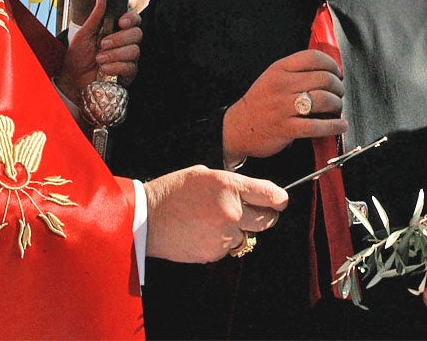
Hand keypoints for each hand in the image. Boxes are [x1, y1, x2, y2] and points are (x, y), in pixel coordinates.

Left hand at [57, 0, 141, 102]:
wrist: (73, 80)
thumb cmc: (78, 57)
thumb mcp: (84, 34)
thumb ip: (96, 16)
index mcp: (117, 30)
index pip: (134, 19)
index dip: (131, 18)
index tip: (120, 22)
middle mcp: (126, 42)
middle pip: (137, 34)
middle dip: (119, 39)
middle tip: (102, 44)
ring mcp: (128, 58)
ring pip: (135, 51)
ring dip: (114, 54)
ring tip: (99, 59)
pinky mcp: (129, 74)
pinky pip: (130, 67)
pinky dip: (115, 67)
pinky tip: (104, 69)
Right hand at [143, 164, 288, 262]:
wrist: (146, 218)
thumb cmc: (172, 192)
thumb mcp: (204, 174)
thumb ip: (231, 184)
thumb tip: (250, 193)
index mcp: (230, 186)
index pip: (272, 195)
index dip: (280, 199)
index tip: (280, 201)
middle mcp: (232, 211)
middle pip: (267, 220)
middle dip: (264, 216)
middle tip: (254, 212)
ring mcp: (224, 234)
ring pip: (247, 236)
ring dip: (238, 230)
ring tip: (214, 220)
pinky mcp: (214, 252)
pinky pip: (228, 247)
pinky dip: (222, 241)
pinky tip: (204, 231)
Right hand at [222, 49, 346, 165]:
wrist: (237, 128)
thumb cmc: (260, 103)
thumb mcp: (272, 78)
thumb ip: (296, 72)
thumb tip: (329, 72)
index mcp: (279, 69)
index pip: (313, 57)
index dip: (331, 64)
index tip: (336, 73)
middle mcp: (282, 85)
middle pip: (324, 78)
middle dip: (338, 87)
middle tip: (338, 94)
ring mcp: (283, 107)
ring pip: (324, 100)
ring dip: (337, 105)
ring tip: (337, 109)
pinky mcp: (286, 128)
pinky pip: (317, 126)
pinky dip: (334, 126)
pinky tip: (340, 125)